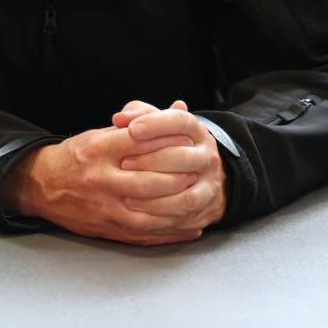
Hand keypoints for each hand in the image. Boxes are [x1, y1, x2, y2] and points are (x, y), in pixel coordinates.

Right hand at [6, 125, 203, 244]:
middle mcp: (99, 178)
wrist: (40, 184)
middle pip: (147, 181)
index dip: (170, 143)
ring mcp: (101, 206)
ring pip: (145, 213)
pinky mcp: (103, 227)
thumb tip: (179, 108)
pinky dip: (167, 234)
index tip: (192, 143)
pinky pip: (140, 235)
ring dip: (175, 210)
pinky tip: (187, 230)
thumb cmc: (77, 155)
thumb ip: (140, 123)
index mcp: (100, 149)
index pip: (142, 143)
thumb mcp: (102, 132)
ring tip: (197, 202)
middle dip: (178, 179)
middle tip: (199, 174)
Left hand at [113, 100, 226, 234]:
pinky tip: (137, 209)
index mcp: (196, 130)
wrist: (200, 175)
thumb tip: (119, 118)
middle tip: (124, 164)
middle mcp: (206, 153)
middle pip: (183, 156)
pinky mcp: (204, 201)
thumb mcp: (157, 126)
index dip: (156, 124)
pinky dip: (159, 211)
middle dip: (151, 161)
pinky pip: (183, 208)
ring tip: (126, 194)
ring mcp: (208, 179)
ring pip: (184, 186)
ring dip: (154, 192)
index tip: (131, 129)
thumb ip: (138, 116)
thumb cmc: (167, 146)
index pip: (180, 121)